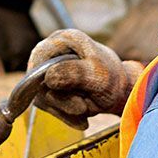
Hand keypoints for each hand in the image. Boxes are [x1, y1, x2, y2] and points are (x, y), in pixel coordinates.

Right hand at [27, 29, 143, 129]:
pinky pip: (47, 105)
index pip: (40, 56)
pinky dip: (64, 114)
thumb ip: (75, 74)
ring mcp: (49, 69)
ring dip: (63, 110)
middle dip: (60, 100)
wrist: (119, 92)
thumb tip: (49, 78)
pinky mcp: (49, 86)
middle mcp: (53, 51)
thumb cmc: (113, 80)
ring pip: (41, 96)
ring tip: (86, 110)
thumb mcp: (98, 76)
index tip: (58, 95)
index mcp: (65, 39)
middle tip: (83, 107)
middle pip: (38, 80)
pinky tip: (80, 117)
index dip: (43, 77)